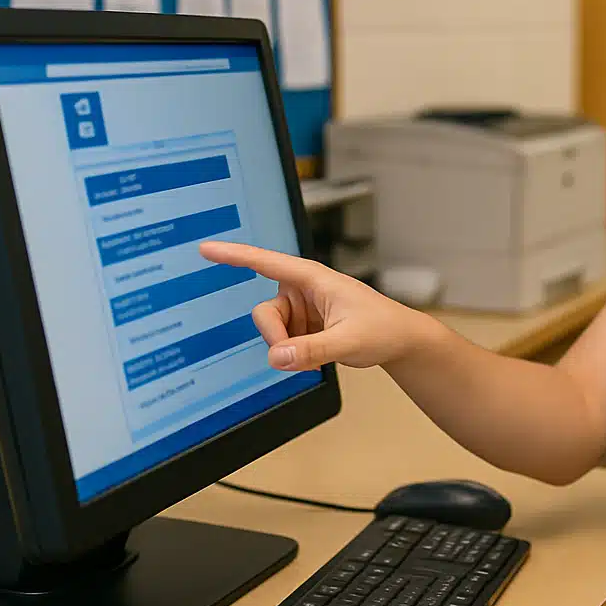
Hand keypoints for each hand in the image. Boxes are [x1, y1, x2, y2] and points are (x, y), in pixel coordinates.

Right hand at [199, 242, 432, 371]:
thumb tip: (278, 357)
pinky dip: (295, 356)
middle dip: (276, 339)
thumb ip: (313, 350)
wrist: (399, 340)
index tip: (206, 247)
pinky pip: (282, 343)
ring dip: (288, 350)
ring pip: (271, 332)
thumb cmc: (382, 328)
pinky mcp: (302, 326)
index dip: (234, 255)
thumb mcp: (349, 341)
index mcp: (313, 278)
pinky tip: (318, 356)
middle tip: (300, 357)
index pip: (266, 262)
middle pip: (264, 314)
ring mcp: (301, 308)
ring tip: (319, 356)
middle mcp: (302, 289)